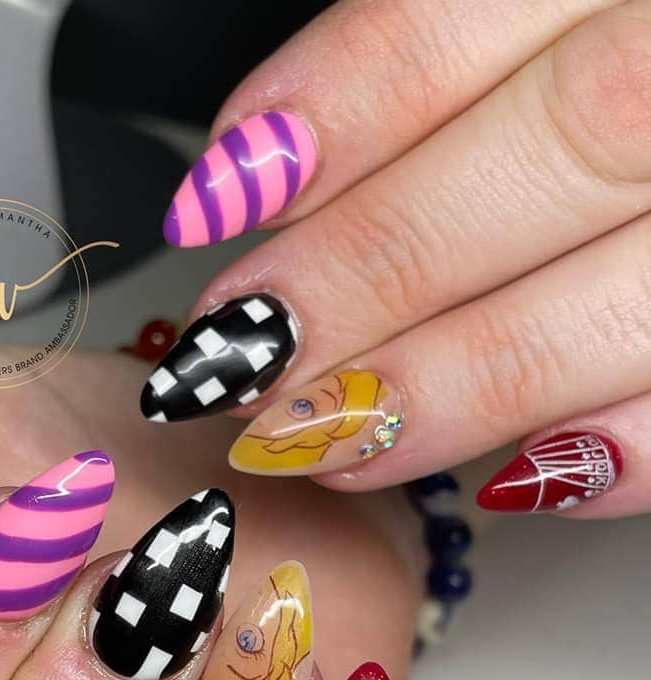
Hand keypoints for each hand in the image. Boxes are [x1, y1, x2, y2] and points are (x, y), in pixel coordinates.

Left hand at [142, 0, 650, 516]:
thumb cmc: (623, 57)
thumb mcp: (547, 14)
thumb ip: (441, 69)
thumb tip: (271, 176)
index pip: (470, 7)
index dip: (337, 109)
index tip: (217, 199)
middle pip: (563, 146)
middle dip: (374, 266)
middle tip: (247, 356)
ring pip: (637, 289)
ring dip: (462, 382)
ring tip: (324, 440)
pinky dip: (624, 450)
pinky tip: (513, 484)